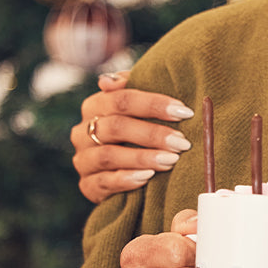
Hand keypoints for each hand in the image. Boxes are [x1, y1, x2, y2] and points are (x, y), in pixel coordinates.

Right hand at [72, 70, 194, 202]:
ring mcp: (83, 160)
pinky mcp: (87, 185)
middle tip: (182, 142)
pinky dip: (127, 179)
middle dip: (153, 134)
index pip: (121, 99)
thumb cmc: (136, 129)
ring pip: (109, 155)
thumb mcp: (137, 107)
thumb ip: (130, 88)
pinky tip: (148, 177)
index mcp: (94, 106)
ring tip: (171, 160)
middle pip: (116, 127)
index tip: (184, 112)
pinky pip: (104, 182)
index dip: (154, 104)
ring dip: (143, 157)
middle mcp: (83, 132)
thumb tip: (107, 81)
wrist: (123, 172)